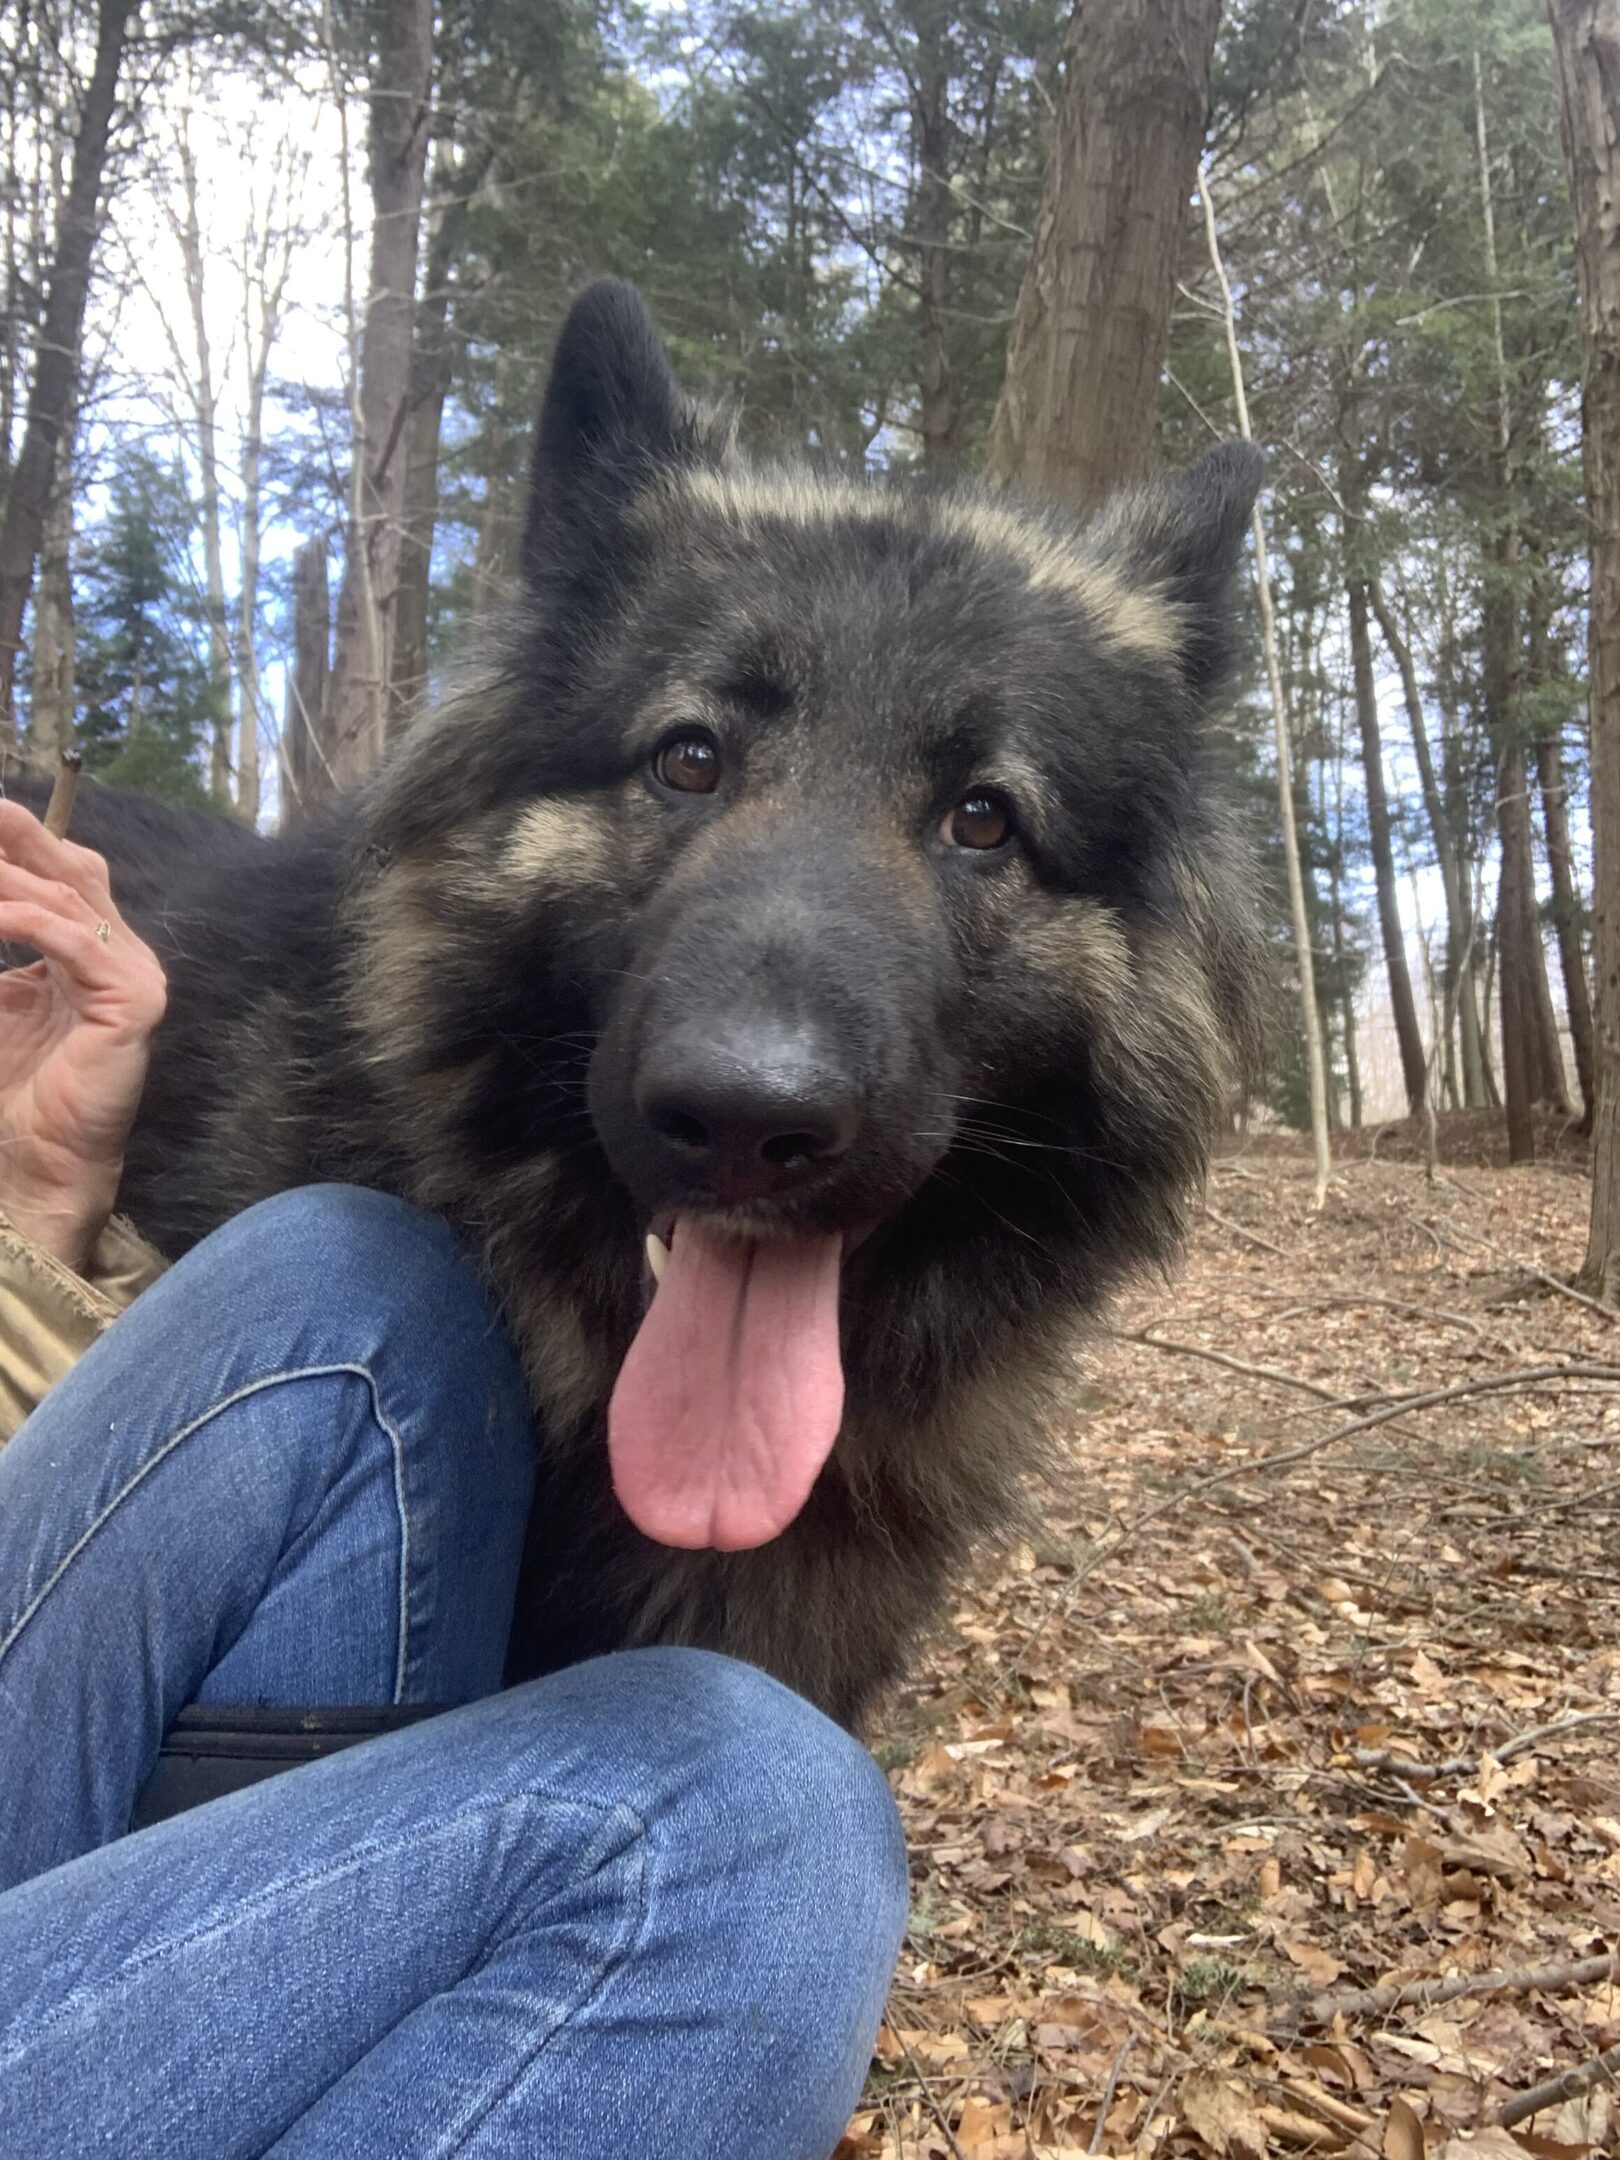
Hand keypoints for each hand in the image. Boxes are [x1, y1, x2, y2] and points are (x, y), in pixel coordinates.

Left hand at [0, 798, 165, 1268]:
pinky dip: (28, 919)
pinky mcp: (135, 1004)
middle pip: (70, 867)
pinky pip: (79, 942)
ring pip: (70, 898)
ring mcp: (135, 976)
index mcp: (87, 948)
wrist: (32, 1164)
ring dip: (8, 873)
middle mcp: (119, 954)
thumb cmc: (6, 1087)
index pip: (56, 870)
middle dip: (15, 833)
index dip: (14, 835)